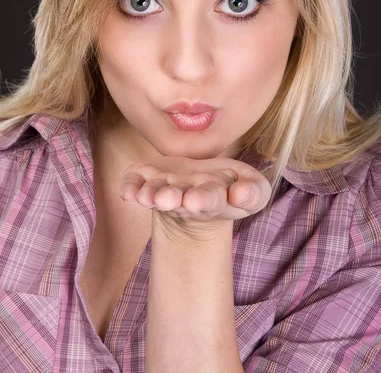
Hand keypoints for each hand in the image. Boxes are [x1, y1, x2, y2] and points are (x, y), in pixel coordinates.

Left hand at [119, 155, 271, 238]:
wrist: (199, 194)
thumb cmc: (229, 188)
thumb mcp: (253, 188)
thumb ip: (253, 191)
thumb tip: (240, 193)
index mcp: (214, 199)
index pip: (210, 200)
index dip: (203, 199)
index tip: (195, 199)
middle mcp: (185, 198)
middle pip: (178, 200)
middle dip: (172, 199)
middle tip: (166, 199)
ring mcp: (163, 190)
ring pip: (154, 194)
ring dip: (149, 195)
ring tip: (147, 196)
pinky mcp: (146, 180)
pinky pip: (133, 184)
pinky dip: (129, 186)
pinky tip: (126, 191)